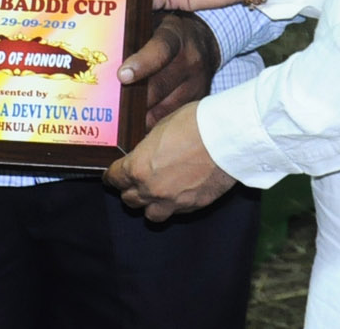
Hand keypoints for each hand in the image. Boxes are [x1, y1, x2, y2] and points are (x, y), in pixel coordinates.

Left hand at [104, 101, 237, 221]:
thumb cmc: (194, 124)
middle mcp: (151, 189)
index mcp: (139, 167)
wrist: (227, 137)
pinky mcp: (194, 206)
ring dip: (149, 205)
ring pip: (151, 215)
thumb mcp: (161, 127)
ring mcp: (173, 201)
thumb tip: (146, 153)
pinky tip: (178, 194)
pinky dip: (173, 206)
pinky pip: (176, 212)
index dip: (112, 176)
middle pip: (129, 199)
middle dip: (129, 190)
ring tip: (155, 194)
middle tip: (134, 181)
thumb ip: (147, 148)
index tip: (113, 175)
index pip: (115, 178)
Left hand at [118, 12, 220, 125]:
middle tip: (107, 107)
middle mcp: (191, 61)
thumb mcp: (155, 18)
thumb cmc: (167, 31)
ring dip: (140, 116)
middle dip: (132, 98)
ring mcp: (197, 85)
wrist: (205, 43)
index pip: (160, 50)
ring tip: (117, 121)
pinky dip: (152, 124)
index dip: (142, 64)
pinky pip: (171, 120)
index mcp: (176, 36)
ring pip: (164, 110)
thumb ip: (135, 23)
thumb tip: (106, 17)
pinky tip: (135, 126)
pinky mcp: (198, 102)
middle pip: (158, 88)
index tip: (122, 75)